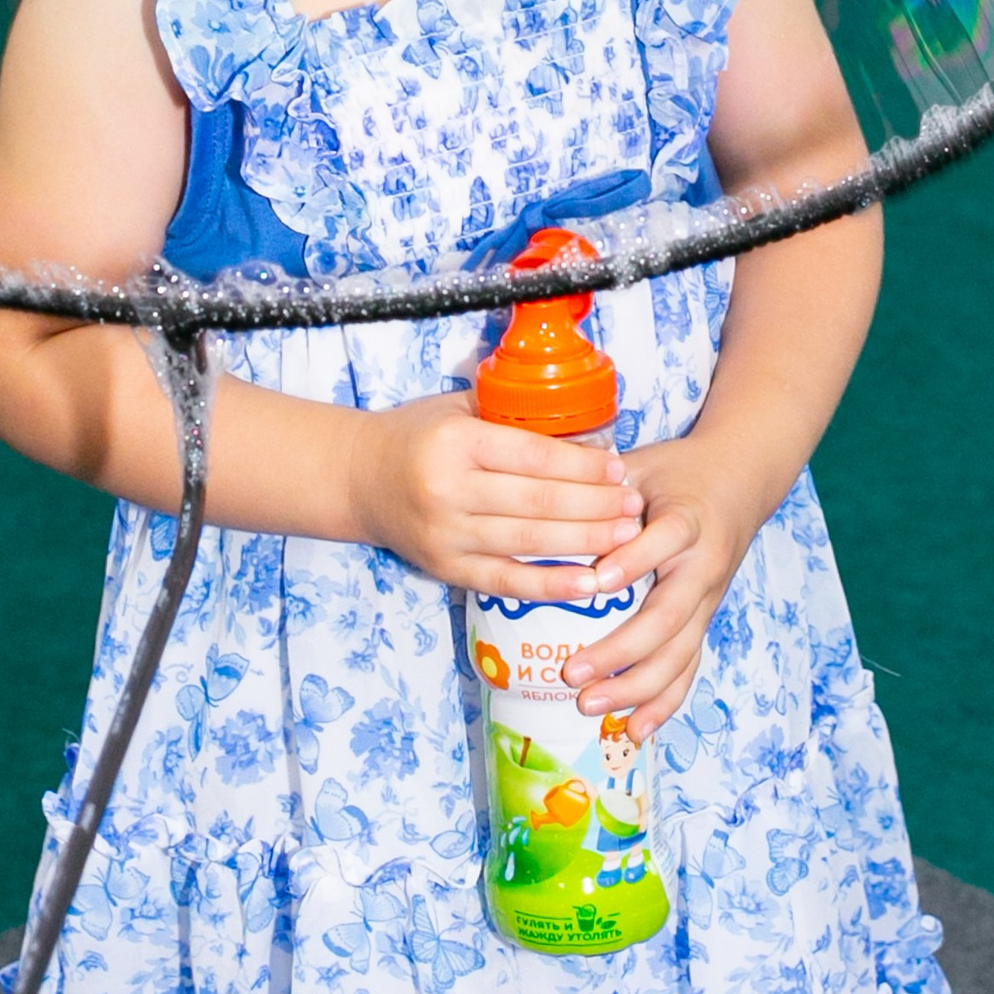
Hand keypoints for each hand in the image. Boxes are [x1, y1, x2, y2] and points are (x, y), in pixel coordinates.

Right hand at [347, 394, 641, 594]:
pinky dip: (552, 585)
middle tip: (634, 504)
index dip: (583, 464)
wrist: (358, 478)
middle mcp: (449, 490)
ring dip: (585, 542)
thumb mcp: (458, 407)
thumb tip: (585, 427)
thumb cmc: (418, 434)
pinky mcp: (446, 570)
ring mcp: (447, 535)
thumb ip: (512, 416)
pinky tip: (590, 583)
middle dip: (595, 505)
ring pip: (530, 543)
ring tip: (626, 536)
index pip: (535, 456)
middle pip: (539, 502)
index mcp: (456, 441)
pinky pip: (507, 582)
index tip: (618, 467)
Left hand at [562, 437, 764, 738]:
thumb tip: (548, 480)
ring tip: (589, 706)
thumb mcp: (645, 461)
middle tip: (571, 673)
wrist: (741, 482)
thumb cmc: (679, 471)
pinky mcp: (704, 621)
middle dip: (620, 651)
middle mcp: (701, 567)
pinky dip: (664, 704)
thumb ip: (603, 476)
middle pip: (668, 617)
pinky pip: (687, 668)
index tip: (597, 579)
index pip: (665, 540)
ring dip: (635, 687)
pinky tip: (633, 731)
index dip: (633, 561)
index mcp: (688, 519)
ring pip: (678, 654)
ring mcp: (706, 601)